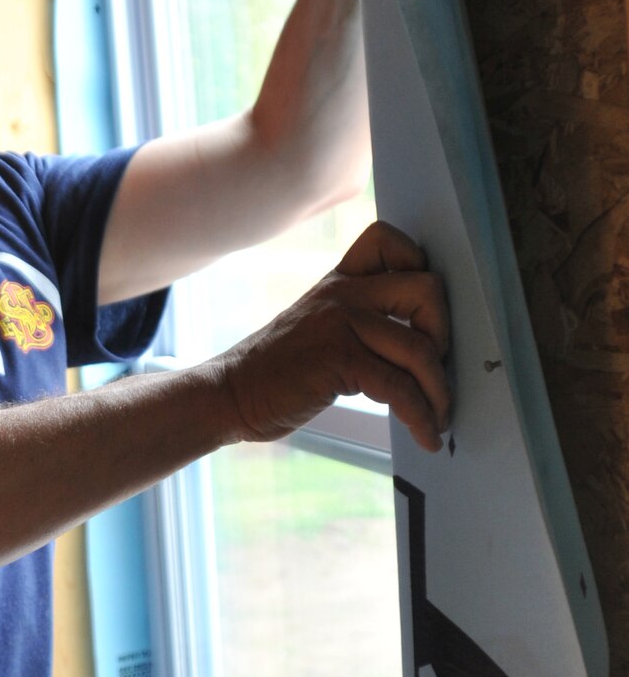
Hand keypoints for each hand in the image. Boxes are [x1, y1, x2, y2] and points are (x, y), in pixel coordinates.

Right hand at [214, 221, 450, 452]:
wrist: (231, 393)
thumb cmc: (279, 370)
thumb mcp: (317, 326)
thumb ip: (358, 319)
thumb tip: (423, 346)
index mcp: (338, 281)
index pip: (389, 241)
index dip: (420, 268)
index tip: (423, 315)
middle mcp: (341, 293)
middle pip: (426, 290)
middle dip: (445, 334)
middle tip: (436, 367)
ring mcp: (339, 323)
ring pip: (420, 347)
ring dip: (439, 391)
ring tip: (438, 417)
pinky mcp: (337, 359)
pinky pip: (399, 387)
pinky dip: (421, 416)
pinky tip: (425, 435)